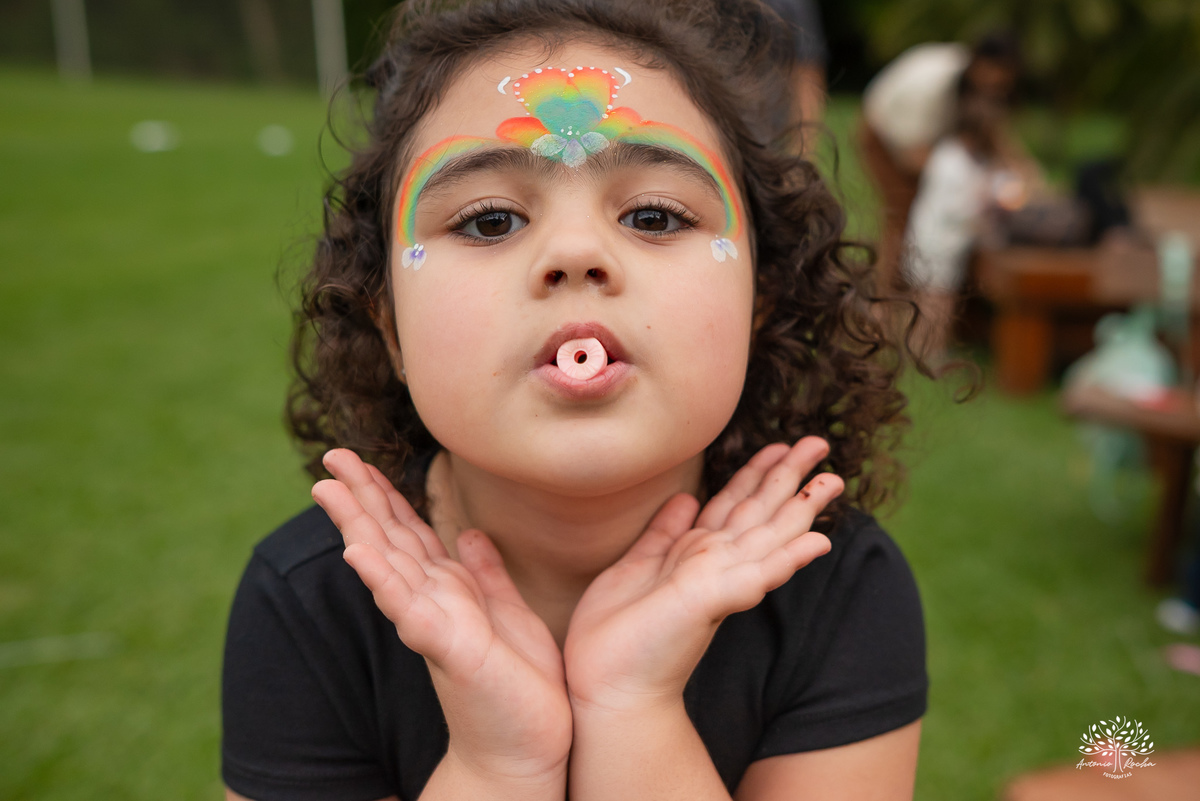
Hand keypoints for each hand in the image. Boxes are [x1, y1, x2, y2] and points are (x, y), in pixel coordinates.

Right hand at [312, 450, 572, 780]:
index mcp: (447, 590)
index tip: (356, 460)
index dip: (382, 494)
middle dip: (359, 496)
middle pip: (387, 538)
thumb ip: (485, 574)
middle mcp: (431, 602)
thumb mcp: (506, 612)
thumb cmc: (517, 684)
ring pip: (388, 565)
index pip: (407, 532)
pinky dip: (383, 581)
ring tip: (328, 490)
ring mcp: (433, 625)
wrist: (523, 747)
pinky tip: (359, 554)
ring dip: (357, 527)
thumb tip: (468, 533)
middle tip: (330, 455)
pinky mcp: (447, 650)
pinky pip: (410, 610)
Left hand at [563, 437, 840, 714]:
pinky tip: (819, 541)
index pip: (734, 503)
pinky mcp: (711, 601)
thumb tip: (685, 499)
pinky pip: (757, 575)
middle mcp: (714, 565)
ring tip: (833, 480)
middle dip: (790, 476)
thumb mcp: (636, 567)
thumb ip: (663, 534)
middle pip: (760, 511)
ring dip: (801, 508)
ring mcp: (717, 583)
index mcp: (695, 553)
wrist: (608, 687)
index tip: (781, 444)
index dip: (756, 472)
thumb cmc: (618, 634)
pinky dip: (789, 558)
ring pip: (768, 535)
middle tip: (821, 442)